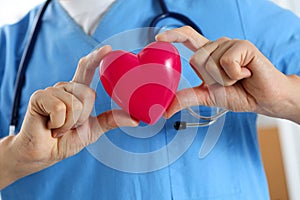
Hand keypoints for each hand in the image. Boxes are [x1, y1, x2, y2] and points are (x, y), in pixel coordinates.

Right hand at [8, 46, 137, 183]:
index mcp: (77, 91)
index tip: (108, 49)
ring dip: (70, 123)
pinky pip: (61, 109)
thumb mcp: (93, 130)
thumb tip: (136, 119)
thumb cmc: (66, 140)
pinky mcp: (39, 97)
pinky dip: (59, 125)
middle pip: (88, 94)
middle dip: (83, 117)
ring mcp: (51, 90)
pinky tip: (50, 127)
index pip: (86, 69)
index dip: (96, 57)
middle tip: (70, 127)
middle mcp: (64, 87)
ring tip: (58, 127)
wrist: (43, 154)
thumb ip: (111, 120)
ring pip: (75, 104)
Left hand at [156, 26, 290, 118]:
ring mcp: (230, 44)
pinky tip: (247, 74)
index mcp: (207, 55)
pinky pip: (227, 62)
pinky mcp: (243, 46)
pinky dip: (235, 75)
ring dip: (224, 79)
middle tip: (228, 83)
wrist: (263, 100)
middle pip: (197, 59)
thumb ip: (187, 98)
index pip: (187, 38)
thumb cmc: (237, 94)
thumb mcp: (207, 96)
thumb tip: (165, 111)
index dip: (173, 36)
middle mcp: (217, 45)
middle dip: (210, 79)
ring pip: (211, 62)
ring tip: (239, 79)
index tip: (158, 40)